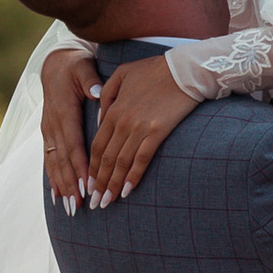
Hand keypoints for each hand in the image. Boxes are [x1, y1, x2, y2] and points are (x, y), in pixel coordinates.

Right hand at [39, 46, 96, 205]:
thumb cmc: (75, 66)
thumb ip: (90, 81)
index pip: (73, 143)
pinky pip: (49, 160)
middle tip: (80, 205)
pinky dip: (53, 179)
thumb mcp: (83, 67)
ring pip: (54, 164)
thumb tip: (98, 93)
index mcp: (64, 111)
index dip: (80, 165)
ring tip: (70, 207)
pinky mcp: (48, 135)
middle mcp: (53, 125)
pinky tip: (57, 197)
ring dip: (62, 187)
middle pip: (63, 160)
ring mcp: (48, 131)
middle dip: (71, 184)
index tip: (88, 183)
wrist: (55, 64)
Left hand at [86, 54, 193, 200]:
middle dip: (99, 183)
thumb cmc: (154, 70)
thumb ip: (106, 95)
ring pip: (121, 163)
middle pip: (106, 159)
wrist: (184, 70)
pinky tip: (127, 191)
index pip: (97, 145)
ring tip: (107, 203)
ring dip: (113, 185)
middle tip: (94, 202)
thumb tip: (99, 118)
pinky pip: (142, 160)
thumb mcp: (122, 74)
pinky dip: (133, 177)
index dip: (91, 167)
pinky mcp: (157, 132)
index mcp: (113, 110)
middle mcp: (123, 122)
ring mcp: (140, 129)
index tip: (88, 183)